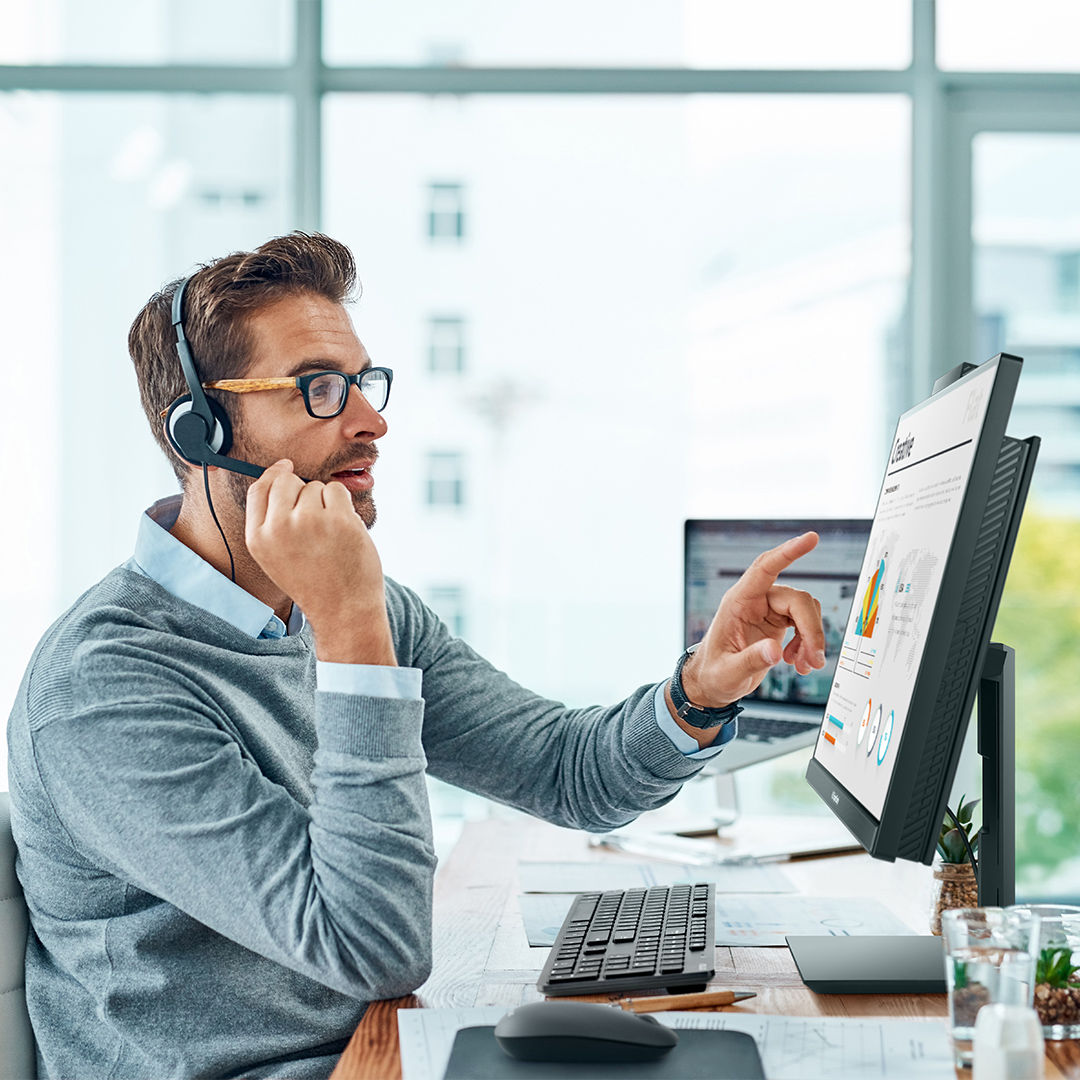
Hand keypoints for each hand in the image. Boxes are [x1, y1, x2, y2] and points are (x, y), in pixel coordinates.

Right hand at [245, 460, 395, 665]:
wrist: (343, 609)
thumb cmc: (314, 581)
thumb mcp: (275, 555)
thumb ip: (272, 519)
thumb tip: (282, 471)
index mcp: (258, 538)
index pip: (259, 489)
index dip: (273, 473)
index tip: (285, 467)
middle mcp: (279, 527)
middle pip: (287, 481)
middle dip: (303, 492)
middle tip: (315, 521)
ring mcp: (309, 521)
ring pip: (315, 486)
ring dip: (326, 503)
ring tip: (329, 535)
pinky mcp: (338, 519)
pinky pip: (337, 490)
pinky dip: (344, 505)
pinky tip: (343, 531)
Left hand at [680, 532, 825, 709]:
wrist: (712, 682)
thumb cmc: (713, 673)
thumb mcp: (727, 672)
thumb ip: (750, 661)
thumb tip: (775, 650)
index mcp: (737, 602)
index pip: (765, 568)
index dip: (788, 552)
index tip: (810, 539)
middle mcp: (755, 601)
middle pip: (797, 599)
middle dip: (812, 628)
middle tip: (815, 658)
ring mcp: (768, 610)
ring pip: (805, 611)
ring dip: (812, 638)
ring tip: (805, 665)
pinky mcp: (778, 622)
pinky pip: (804, 623)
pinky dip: (808, 644)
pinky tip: (799, 663)